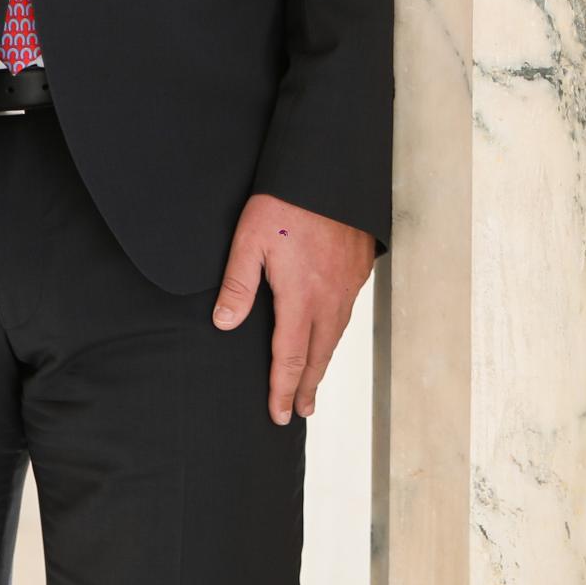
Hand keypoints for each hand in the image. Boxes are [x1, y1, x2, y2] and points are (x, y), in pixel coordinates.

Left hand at [212, 192, 375, 423]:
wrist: (331, 169)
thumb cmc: (286, 202)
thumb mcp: (249, 240)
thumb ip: (238, 284)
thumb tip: (226, 323)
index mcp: (301, 296)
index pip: (290, 356)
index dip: (282, 388)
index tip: (279, 415)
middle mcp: (330, 296)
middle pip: (319, 354)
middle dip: (307, 385)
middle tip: (301, 411)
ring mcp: (349, 282)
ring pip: (336, 332)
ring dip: (323, 361)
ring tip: (314, 380)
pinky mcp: (360, 265)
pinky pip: (348, 308)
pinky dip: (336, 329)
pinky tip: (331, 328)